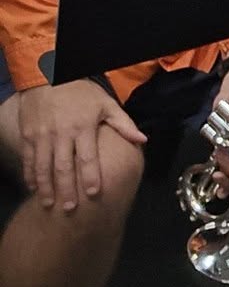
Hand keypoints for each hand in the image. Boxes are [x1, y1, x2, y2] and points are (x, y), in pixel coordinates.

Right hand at [16, 79, 145, 213]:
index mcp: (82, 128)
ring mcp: (42, 136)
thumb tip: (142, 140)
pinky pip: (28, 159)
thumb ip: (123, 124)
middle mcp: (61, 134)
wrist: (47, 77)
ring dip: (45, 187)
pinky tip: (33, 188)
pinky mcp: (28, 136)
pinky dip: (30, 175)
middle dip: (66, 189)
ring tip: (48, 204)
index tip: (94, 192)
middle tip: (70, 209)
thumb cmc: (80, 92)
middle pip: (63, 166)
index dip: (91, 176)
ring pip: (42, 166)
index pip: (88, 156)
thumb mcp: (106, 104)